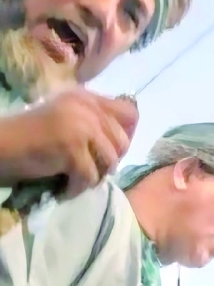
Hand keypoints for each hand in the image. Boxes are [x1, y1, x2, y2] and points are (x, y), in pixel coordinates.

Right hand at [0, 89, 137, 196]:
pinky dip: (78, 187)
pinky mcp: (72, 149)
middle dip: (110, 161)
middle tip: (92, 169)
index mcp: (87, 98)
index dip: (126, 134)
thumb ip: (94, 119)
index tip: (113, 149)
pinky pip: (90, 176)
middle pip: (122, 141)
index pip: (129, 113)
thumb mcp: (67, 116)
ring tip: (79, 179)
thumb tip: (126, 139)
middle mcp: (87, 108)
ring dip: (96, 176)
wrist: (0, 144)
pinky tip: (66, 187)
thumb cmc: (31, 134)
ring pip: (110, 161)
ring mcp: (81, 127)